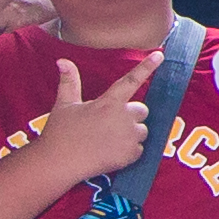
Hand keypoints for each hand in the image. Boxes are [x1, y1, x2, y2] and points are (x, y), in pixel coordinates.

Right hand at [25, 55, 151, 189]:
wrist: (58, 164)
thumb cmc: (60, 133)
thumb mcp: (64, 104)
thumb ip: (69, 81)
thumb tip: (62, 60)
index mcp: (109, 102)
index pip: (131, 80)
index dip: (147, 66)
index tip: (160, 55)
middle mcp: (122, 117)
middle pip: (141, 110)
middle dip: (130, 116)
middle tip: (109, 125)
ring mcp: (128, 136)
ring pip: (142, 131)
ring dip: (131, 134)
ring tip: (109, 140)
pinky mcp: (130, 155)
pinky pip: (139, 150)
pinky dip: (129, 152)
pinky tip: (111, 153)